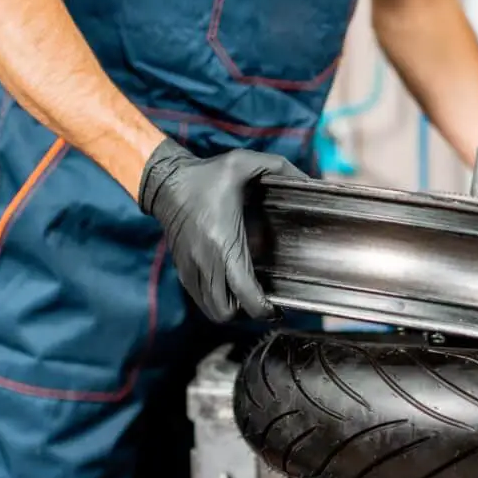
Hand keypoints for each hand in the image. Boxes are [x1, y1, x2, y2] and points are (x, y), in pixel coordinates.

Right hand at [138, 139, 306, 321]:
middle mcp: (206, 262)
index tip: (278, 308)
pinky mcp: (182, 270)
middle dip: (248, 314)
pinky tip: (230, 287)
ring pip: (212, 311)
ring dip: (232, 310)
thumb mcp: (245, 164)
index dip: (264, 310)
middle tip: (265, 302)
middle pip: (226, 313)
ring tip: (248, 297)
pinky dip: (216, 301)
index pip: (244, 294)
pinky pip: (200, 300)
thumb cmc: (207, 175)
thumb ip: (281, 169)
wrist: (166, 181)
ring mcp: (191, 269)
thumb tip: (310, 181)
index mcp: (224, 243)